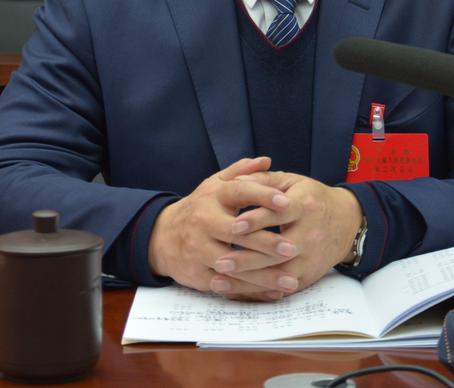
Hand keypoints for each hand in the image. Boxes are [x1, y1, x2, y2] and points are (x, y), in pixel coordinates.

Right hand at [147, 158, 299, 299]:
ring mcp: (198, 249)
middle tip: (292, 248)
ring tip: (291, 280)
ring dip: (262, 275)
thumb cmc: (200, 208)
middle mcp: (203, 221)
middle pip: (236, 233)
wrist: (162, 237)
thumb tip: (267, 160)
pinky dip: (252, 291)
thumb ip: (242, 172)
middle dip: (265, 242)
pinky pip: (228, 285)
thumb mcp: (216, 185)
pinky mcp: (198, 273)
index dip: (262, 196)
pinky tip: (274, 293)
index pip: (239, 192)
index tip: (286, 202)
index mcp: (213, 196)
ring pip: (233, 264)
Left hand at [212, 171, 362, 299]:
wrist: (348, 222)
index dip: (257, 220)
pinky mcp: (309, 276)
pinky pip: (281, 288)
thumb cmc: (313, 198)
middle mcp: (311, 234)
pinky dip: (258, 292)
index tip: (234, 226)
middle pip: (277, 251)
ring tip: (219, 281)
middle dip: (247, 259)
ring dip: (248, 281)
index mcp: (305, 206)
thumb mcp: (292, 182)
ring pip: (278, 274)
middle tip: (219, 261)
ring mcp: (311, 258)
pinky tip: (235, 291)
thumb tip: (237, 180)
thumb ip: (264, 181)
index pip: (279, 214)